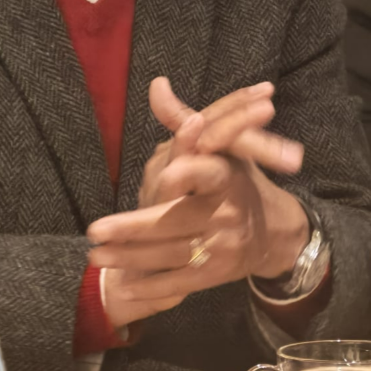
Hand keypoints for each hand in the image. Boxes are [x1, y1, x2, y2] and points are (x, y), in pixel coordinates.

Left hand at [86, 79, 310, 328]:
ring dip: (130, 256)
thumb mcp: (220, 146)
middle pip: (174, 220)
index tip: (163, 178)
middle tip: (95, 231)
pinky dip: (151, 285)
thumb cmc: (237, 180)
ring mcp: (223, 244)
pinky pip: (180, 281)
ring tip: (96, 255)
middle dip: (133, 228)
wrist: (275, 230)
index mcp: (226, 175)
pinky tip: (124, 284)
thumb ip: (182, 120)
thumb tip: (156, 86)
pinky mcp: (218, 272)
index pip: (205, 172)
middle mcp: (226, 210)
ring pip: (169, 252)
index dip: (185, 174)